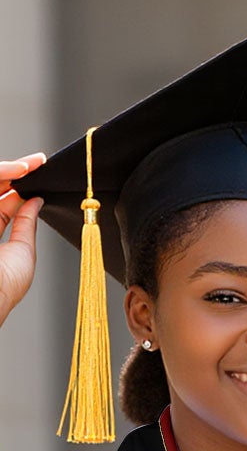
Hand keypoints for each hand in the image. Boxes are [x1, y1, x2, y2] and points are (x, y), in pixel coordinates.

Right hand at [0, 156, 45, 328]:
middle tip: (37, 162)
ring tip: (28, 166)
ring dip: (5, 171)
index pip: (1, 203)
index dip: (18, 186)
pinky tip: (15, 172)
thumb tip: (36, 201)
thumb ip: (26, 224)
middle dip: (13, 172)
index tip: (39, 172)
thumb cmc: (4, 287)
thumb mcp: (22, 252)